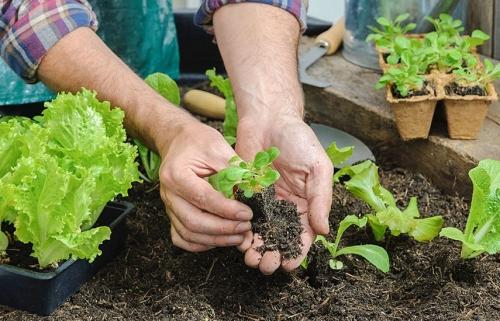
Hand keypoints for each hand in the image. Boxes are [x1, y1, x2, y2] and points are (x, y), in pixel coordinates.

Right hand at [158, 120, 252, 251]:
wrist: (178, 140)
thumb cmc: (198, 141)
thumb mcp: (218, 148)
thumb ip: (235, 171)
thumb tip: (254, 194)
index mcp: (177, 174)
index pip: (203, 199)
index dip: (227, 210)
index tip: (248, 214)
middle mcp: (168, 193)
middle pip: (193, 222)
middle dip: (223, 229)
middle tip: (246, 227)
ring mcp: (168, 206)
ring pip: (188, 234)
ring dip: (216, 240)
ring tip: (239, 236)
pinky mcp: (172, 214)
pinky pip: (181, 237)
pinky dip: (200, 244)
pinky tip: (219, 240)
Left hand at [236, 116, 332, 273]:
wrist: (268, 118)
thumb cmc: (298, 139)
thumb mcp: (317, 168)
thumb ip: (320, 200)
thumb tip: (324, 231)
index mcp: (306, 203)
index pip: (303, 235)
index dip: (297, 252)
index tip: (288, 266)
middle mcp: (286, 206)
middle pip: (280, 238)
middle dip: (274, 255)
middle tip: (266, 266)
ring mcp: (265, 202)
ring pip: (261, 232)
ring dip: (256, 248)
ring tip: (251, 260)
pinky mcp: (246, 194)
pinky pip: (243, 217)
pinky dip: (241, 230)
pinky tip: (238, 240)